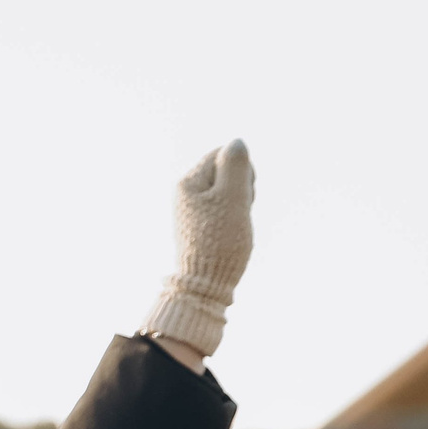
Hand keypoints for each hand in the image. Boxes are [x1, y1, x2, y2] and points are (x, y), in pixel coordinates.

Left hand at [142, 139, 253, 362]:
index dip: (242, 170)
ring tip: (234, 225)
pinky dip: (234, 217)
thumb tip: (235, 143)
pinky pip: (225, 210)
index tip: (242, 193)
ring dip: (240, 203)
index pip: (224, 153)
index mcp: (188, 182)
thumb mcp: (233, 197)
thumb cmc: (220, 241)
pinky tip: (231, 234)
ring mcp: (192, 210)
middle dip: (241, 187)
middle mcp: (184, 193)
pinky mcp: (200, 225)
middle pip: (226, 172)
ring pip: (229, 192)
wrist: (206, 285)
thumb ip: (236, 165)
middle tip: (238, 212)